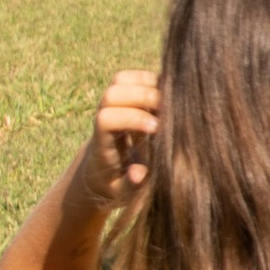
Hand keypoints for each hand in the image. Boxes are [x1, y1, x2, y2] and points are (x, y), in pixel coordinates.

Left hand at [87, 69, 160, 203]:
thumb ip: (130, 183)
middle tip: (168, 112)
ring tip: (171, 101)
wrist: (99, 169)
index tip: (156, 129)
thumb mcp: (121, 192)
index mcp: (101, 142)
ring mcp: (111, 103)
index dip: (132, 118)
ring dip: (148, 84)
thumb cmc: (115, 183)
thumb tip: (139, 173)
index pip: (107, 118)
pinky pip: (133, 77)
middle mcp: (102, 116)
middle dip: (143, 97)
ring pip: (122, 79)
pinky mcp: (122, 95)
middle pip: (113, 92)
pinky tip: (170, 95)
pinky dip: (152, 79)